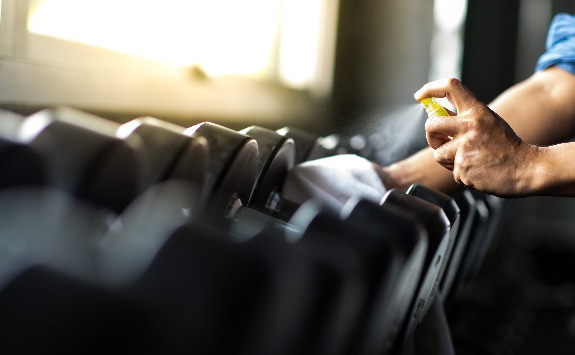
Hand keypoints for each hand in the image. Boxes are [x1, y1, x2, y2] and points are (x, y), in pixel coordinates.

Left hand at [414, 78, 538, 196]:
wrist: (528, 168)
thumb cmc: (506, 146)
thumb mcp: (488, 122)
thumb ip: (464, 118)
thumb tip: (434, 116)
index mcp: (477, 111)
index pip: (450, 87)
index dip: (430, 89)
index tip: (420, 96)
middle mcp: (469, 125)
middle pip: (430, 125)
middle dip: (431, 136)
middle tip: (441, 142)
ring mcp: (465, 147)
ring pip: (437, 153)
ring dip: (448, 160)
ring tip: (470, 159)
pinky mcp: (463, 167)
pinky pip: (451, 172)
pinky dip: (462, 174)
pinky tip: (478, 170)